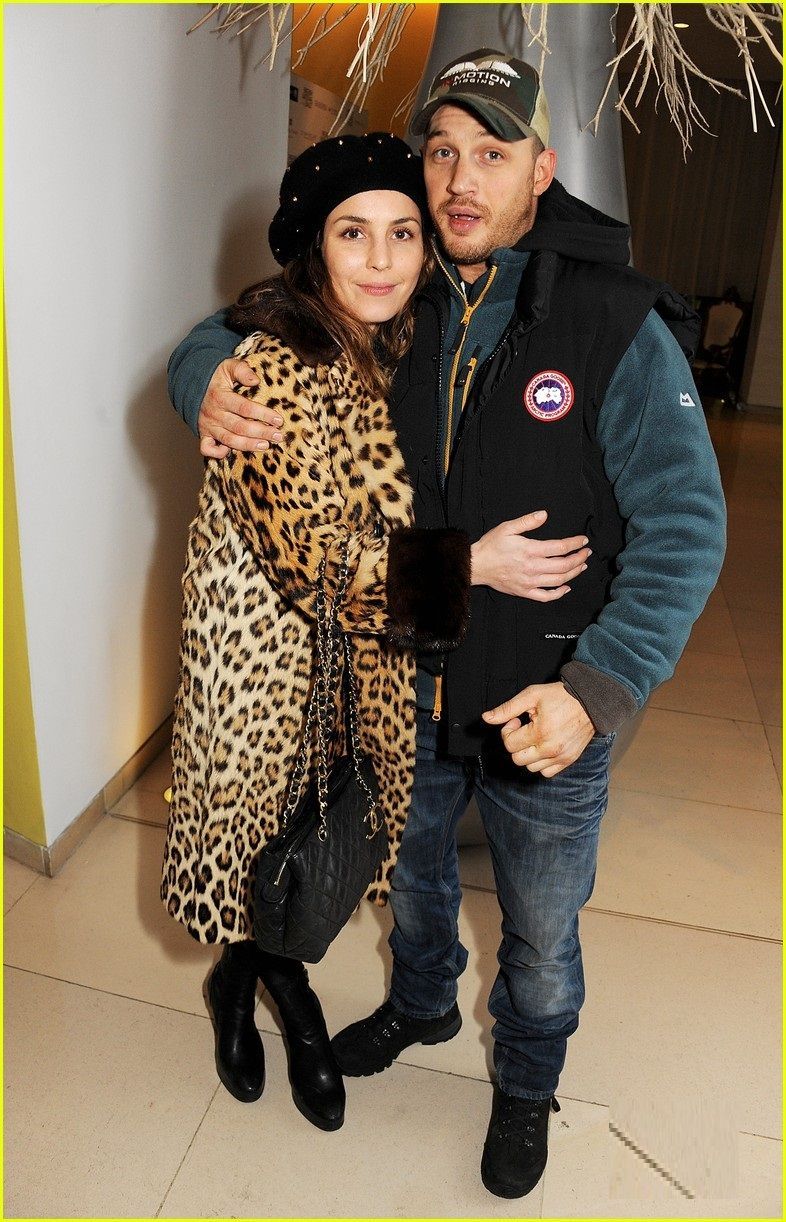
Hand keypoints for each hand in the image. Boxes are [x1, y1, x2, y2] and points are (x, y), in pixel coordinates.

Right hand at [198, 358, 284, 457]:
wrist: (192, 383)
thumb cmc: (215, 376)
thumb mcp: (227, 366)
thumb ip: (241, 370)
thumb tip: (255, 380)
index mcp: (220, 396)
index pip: (245, 408)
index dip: (263, 414)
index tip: (278, 420)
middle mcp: (214, 413)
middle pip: (240, 427)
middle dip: (261, 433)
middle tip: (278, 436)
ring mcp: (208, 425)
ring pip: (228, 440)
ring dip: (248, 445)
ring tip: (265, 446)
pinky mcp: (203, 433)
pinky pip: (206, 448)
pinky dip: (218, 454)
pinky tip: (232, 452)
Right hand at [470, 510, 590, 600]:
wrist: (477, 565)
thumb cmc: (491, 546)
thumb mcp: (507, 527)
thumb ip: (527, 521)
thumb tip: (544, 515)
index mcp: (530, 550)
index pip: (560, 548)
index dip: (575, 544)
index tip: (583, 541)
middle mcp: (532, 567)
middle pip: (564, 565)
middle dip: (579, 558)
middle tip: (586, 553)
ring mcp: (529, 582)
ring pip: (558, 580)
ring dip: (574, 573)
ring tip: (581, 566)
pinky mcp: (524, 592)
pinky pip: (546, 596)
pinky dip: (558, 593)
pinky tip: (566, 587)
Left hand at [483, 682, 594, 776]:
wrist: (590, 701)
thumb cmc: (560, 696)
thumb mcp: (531, 695)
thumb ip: (507, 708)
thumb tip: (487, 718)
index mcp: (540, 732)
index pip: (510, 744)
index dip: (508, 731)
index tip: (516, 721)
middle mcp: (551, 748)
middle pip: (518, 759)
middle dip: (516, 744)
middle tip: (524, 729)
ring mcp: (561, 757)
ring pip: (530, 768)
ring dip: (528, 754)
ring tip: (536, 737)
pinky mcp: (568, 760)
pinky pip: (546, 772)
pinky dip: (541, 763)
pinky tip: (543, 747)